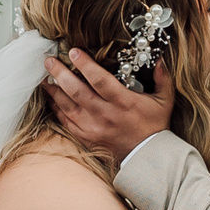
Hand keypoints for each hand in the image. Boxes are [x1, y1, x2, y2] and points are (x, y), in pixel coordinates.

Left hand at [44, 46, 174, 164]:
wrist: (147, 157)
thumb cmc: (154, 126)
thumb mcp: (164, 100)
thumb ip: (162, 78)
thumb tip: (160, 59)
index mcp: (123, 102)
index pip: (99, 79)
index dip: (85, 64)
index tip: (73, 52)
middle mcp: (105, 114)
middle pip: (77, 91)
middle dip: (60, 74)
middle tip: (49, 61)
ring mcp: (93, 128)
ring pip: (67, 106)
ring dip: (54, 91)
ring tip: (45, 78)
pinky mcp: (87, 138)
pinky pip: (66, 122)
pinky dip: (57, 109)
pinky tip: (52, 99)